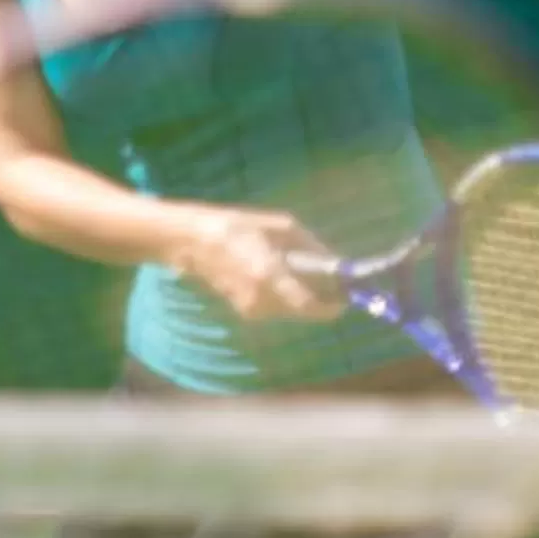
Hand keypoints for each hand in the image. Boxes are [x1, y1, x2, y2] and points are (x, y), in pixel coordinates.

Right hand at [175, 207, 353, 322]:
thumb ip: (311, 247)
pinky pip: (276, 307)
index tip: (345, 299)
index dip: (331, 307)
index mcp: (269, 275)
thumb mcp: (280, 226)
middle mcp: (261, 298)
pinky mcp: (245, 311)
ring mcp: (251, 308)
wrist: (193, 242)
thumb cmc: (238, 226)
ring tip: (296, 270)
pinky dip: (285, 295)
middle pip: (303, 310)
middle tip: (330, 281)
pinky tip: (276, 274)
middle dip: (319, 298)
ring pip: (291, 309)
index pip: (308, 305)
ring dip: (302, 294)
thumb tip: (338, 264)